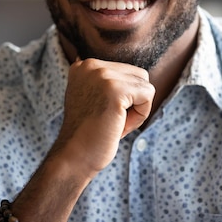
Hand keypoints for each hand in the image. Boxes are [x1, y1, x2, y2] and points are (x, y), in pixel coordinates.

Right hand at [52, 58, 154, 176]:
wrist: (74, 156)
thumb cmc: (89, 132)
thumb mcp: (93, 96)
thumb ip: (108, 82)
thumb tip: (139, 74)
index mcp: (85, 65)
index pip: (127, 71)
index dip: (123, 98)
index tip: (102, 113)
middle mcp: (91, 65)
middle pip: (139, 75)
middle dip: (133, 101)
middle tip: (110, 120)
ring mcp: (102, 75)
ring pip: (145, 85)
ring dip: (137, 110)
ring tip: (114, 122)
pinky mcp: (115, 89)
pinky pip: (148, 95)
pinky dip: (140, 115)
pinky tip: (119, 125)